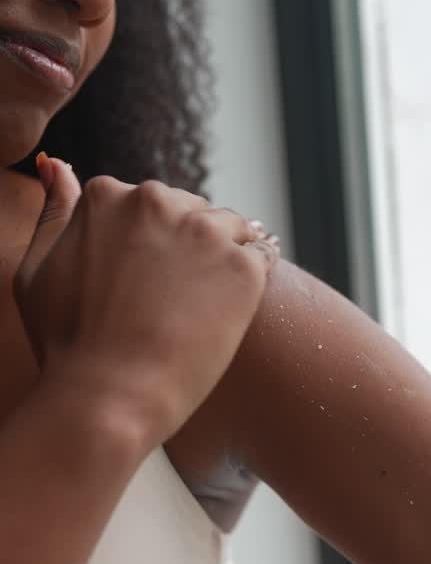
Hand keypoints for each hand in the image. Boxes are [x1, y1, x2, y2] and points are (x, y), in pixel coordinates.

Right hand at [12, 155, 278, 443]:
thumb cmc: (67, 345)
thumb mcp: (36, 271)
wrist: (111, 396)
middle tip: (176, 303)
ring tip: (206, 307)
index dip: (150, 245)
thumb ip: (54, 214)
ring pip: (231, 228)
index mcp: (106, 195)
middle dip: (189, 247)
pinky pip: (262, 258)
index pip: (147, 204)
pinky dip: (252, 282)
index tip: (146, 283)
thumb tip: (58, 167)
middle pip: (191, 210)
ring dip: (224, 259)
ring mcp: (204, 231)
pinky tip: (233, 310)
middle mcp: (157, 201)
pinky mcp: (243, 266)